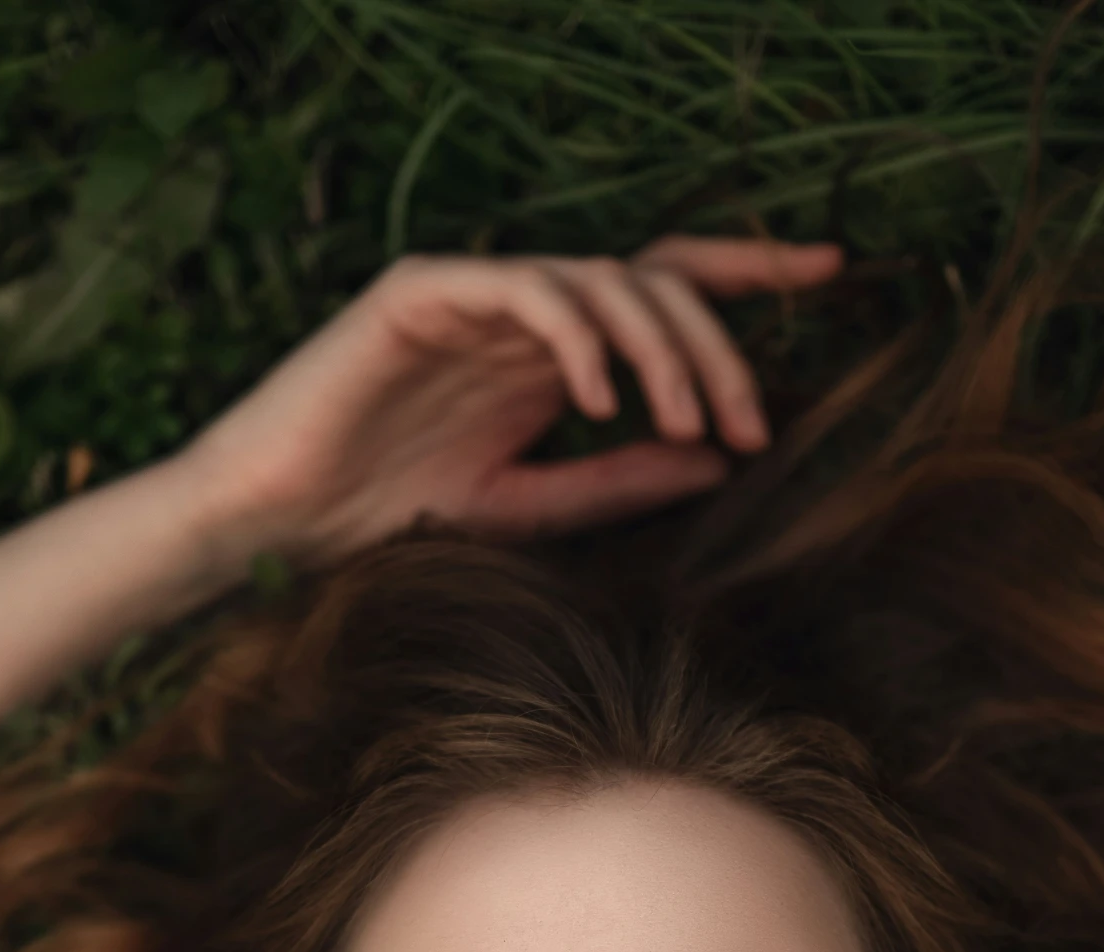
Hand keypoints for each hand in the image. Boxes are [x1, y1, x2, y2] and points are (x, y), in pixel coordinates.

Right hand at [177, 237, 841, 568]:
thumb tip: (719, 459)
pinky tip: (605, 398)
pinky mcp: (422, 292)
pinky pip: (525, 286)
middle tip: (749, 422)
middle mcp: (521, 314)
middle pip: (653, 281)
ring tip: (687, 420)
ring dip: (662, 348)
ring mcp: (473, 295)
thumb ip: (616, 480)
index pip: (662, 289)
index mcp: (551, 355)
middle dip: (718, 344)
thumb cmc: (384, 520)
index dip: (745, 274)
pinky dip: (579, 334)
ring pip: (602, 279)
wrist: (274, 526)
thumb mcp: (527, 508)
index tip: (829, 273)